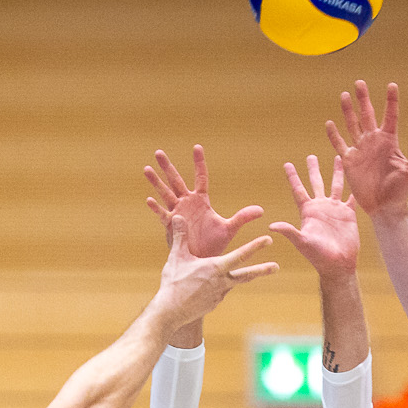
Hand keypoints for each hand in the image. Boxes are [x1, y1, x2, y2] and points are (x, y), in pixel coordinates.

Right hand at [144, 145, 262, 258]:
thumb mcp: (229, 228)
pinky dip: (156, 208)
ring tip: (146, 168)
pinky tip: (149, 200)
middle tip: (158, 152)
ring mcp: (177, 213)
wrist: (203, 260)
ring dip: (156, 182)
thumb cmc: (215, 244)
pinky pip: (163, 215)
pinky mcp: (171, 226)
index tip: (197, 147)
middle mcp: (186, 203)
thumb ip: (243, 217)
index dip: (199, 162)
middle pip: (176, 181)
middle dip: (168, 167)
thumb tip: (261, 210)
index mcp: (201, 200)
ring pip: (165, 194)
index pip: (200, 177)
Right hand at [155, 217, 277, 326]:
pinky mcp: (214, 304)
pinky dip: (220, 287)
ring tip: (253, 274)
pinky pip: (220, 292)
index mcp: (216, 268)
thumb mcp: (177, 257)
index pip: (240, 255)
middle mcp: (222, 282)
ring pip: (234, 283)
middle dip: (262, 270)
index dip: (255, 246)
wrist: (170, 312)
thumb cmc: (173, 283)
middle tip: (277, 267)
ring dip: (243, 277)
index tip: (268, 240)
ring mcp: (219, 295)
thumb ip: (180, 237)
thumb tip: (178, 217)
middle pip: (246, 274)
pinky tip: (212, 286)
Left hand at [269, 155, 358, 278]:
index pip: (298, 190)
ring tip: (338, 158)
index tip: (287, 164)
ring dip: (336, 172)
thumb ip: (289, 232)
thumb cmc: (318, 256)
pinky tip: (359, 178)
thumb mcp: (302, 242)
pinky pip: (352, 197)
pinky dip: (355, 188)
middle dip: (313, 169)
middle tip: (310, 156)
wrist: (337, 265)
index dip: (293, 177)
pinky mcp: (348, 214)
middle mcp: (321, 207)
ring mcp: (335, 210)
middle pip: (316, 183)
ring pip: (335, 185)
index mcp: (308, 211)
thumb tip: (271, 226)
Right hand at [325, 80, 407, 220]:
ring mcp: (361, 150)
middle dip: (363, 99)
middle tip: (359, 82)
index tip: (391, 85)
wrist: (385, 208)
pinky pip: (340, 145)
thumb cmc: (400, 191)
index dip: (391, 101)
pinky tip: (330, 124)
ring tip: (344, 95)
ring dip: (348, 111)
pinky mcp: (350, 161)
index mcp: (389, 141)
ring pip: (353, 126)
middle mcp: (374, 142)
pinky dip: (334, 136)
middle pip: (367, 115)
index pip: (390, 117)